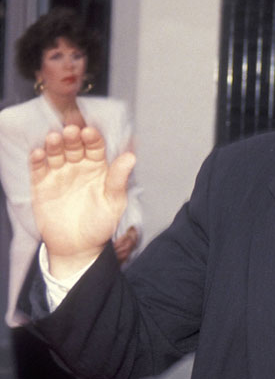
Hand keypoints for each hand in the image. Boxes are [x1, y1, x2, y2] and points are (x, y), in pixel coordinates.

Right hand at [30, 125, 135, 277]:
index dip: (93, 138)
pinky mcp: (41, 184)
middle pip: (74, 146)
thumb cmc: (101, 223)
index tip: (90, 132)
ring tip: (55, 138)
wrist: (78, 247)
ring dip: (54, 145)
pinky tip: (39, 153)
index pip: (95, 147)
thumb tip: (131, 157)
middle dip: (72, 138)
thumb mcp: (114, 201)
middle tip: (71, 131)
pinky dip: (37, 160)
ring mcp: (59, 174)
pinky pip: (38, 168)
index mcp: (98, 167)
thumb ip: (119, 179)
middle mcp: (78, 166)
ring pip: (56, 153)